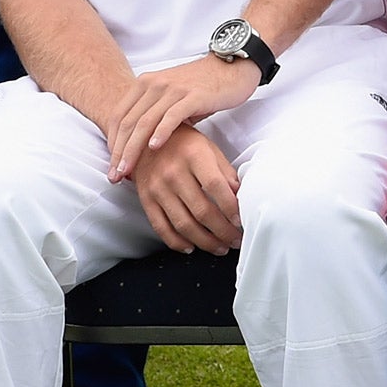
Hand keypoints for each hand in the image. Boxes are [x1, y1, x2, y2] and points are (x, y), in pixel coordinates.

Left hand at [107, 54, 257, 182]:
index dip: (112, 143)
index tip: (112, 165)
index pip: (119, 116)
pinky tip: (154, 148)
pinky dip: (161, 133)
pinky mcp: (193, 96)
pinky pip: (172, 116)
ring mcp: (173, 89)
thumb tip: (143, 144)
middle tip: (114, 176)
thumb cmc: (203, 87)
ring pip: (145, 122)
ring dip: (133, 149)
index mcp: (145, 83)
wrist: (233, 67)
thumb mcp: (172, 96)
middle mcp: (154, 84)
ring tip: (127, 170)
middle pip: (128, 123)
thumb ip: (156, 113)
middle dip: (119, 152)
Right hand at [129, 125, 241, 254]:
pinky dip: (177, 242)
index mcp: (193, 156)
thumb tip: (241, 197)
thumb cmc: (184, 144)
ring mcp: (157, 188)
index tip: (240, 221)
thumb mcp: (209, 149)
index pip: (215, 186)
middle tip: (235, 240)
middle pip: (201, 210)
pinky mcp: (145, 200)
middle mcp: (173, 173)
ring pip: (183, 224)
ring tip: (220, 247)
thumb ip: (225, 173)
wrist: (145, 138)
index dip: (230, 207)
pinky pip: (161, 227)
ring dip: (204, 241)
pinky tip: (192, 247)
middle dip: (222, 231)